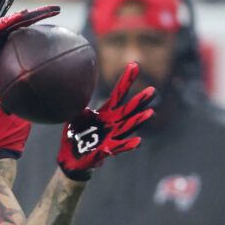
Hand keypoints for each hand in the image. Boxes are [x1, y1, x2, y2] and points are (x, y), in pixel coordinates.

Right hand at [0, 6, 60, 90]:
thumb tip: (10, 112)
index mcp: (3, 48)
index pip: (25, 40)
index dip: (39, 35)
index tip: (55, 33)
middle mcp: (1, 37)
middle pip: (26, 25)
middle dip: (42, 17)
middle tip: (59, 12)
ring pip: (19, 20)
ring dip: (35, 14)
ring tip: (52, 9)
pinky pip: (5, 23)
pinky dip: (17, 19)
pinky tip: (29, 14)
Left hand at [57, 62, 155, 179]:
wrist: (72, 159)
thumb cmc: (75, 136)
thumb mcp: (75, 117)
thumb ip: (79, 104)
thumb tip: (77, 90)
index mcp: (106, 113)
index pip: (119, 93)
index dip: (126, 80)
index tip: (134, 65)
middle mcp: (113, 123)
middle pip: (128, 109)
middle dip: (140, 101)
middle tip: (152, 90)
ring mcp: (112, 136)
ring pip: (128, 127)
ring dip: (138, 121)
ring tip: (150, 113)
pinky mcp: (107, 150)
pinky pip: (119, 147)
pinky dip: (128, 145)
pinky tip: (138, 141)